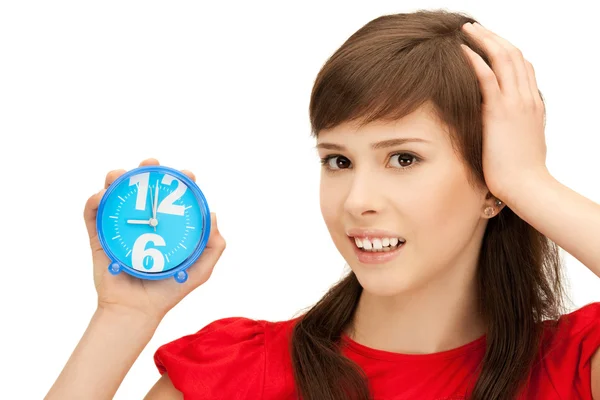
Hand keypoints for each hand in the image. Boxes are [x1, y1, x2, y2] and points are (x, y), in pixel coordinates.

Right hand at [84, 158, 224, 322]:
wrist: (136, 311)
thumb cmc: (168, 291)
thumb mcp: (199, 270)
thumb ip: (213, 246)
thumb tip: (212, 215)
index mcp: (165, 225)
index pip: (172, 197)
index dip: (179, 181)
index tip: (187, 175)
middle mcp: (143, 221)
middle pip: (142, 188)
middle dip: (146, 170)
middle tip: (151, 165)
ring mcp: (120, 227)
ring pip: (115, 194)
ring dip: (116, 178)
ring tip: (120, 176)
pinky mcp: (99, 237)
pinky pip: (92, 215)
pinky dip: (94, 201)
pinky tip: (102, 196)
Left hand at [460, 22, 549, 200]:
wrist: (527, 186)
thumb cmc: (520, 173)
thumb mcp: (521, 144)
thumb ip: (514, 129)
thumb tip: (501, 128)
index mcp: (532, 105)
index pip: (523, 67)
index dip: (506, 51)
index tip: (489, 43)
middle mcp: (527, 98)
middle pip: (514, 55)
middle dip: (493, 38)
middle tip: (474, 28)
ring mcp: (516, 103)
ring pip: (504, 58)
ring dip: (484, 40)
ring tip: (467, 30)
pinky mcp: (500, 112)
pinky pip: (488, 77)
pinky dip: (475, 60)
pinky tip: (462, 51)